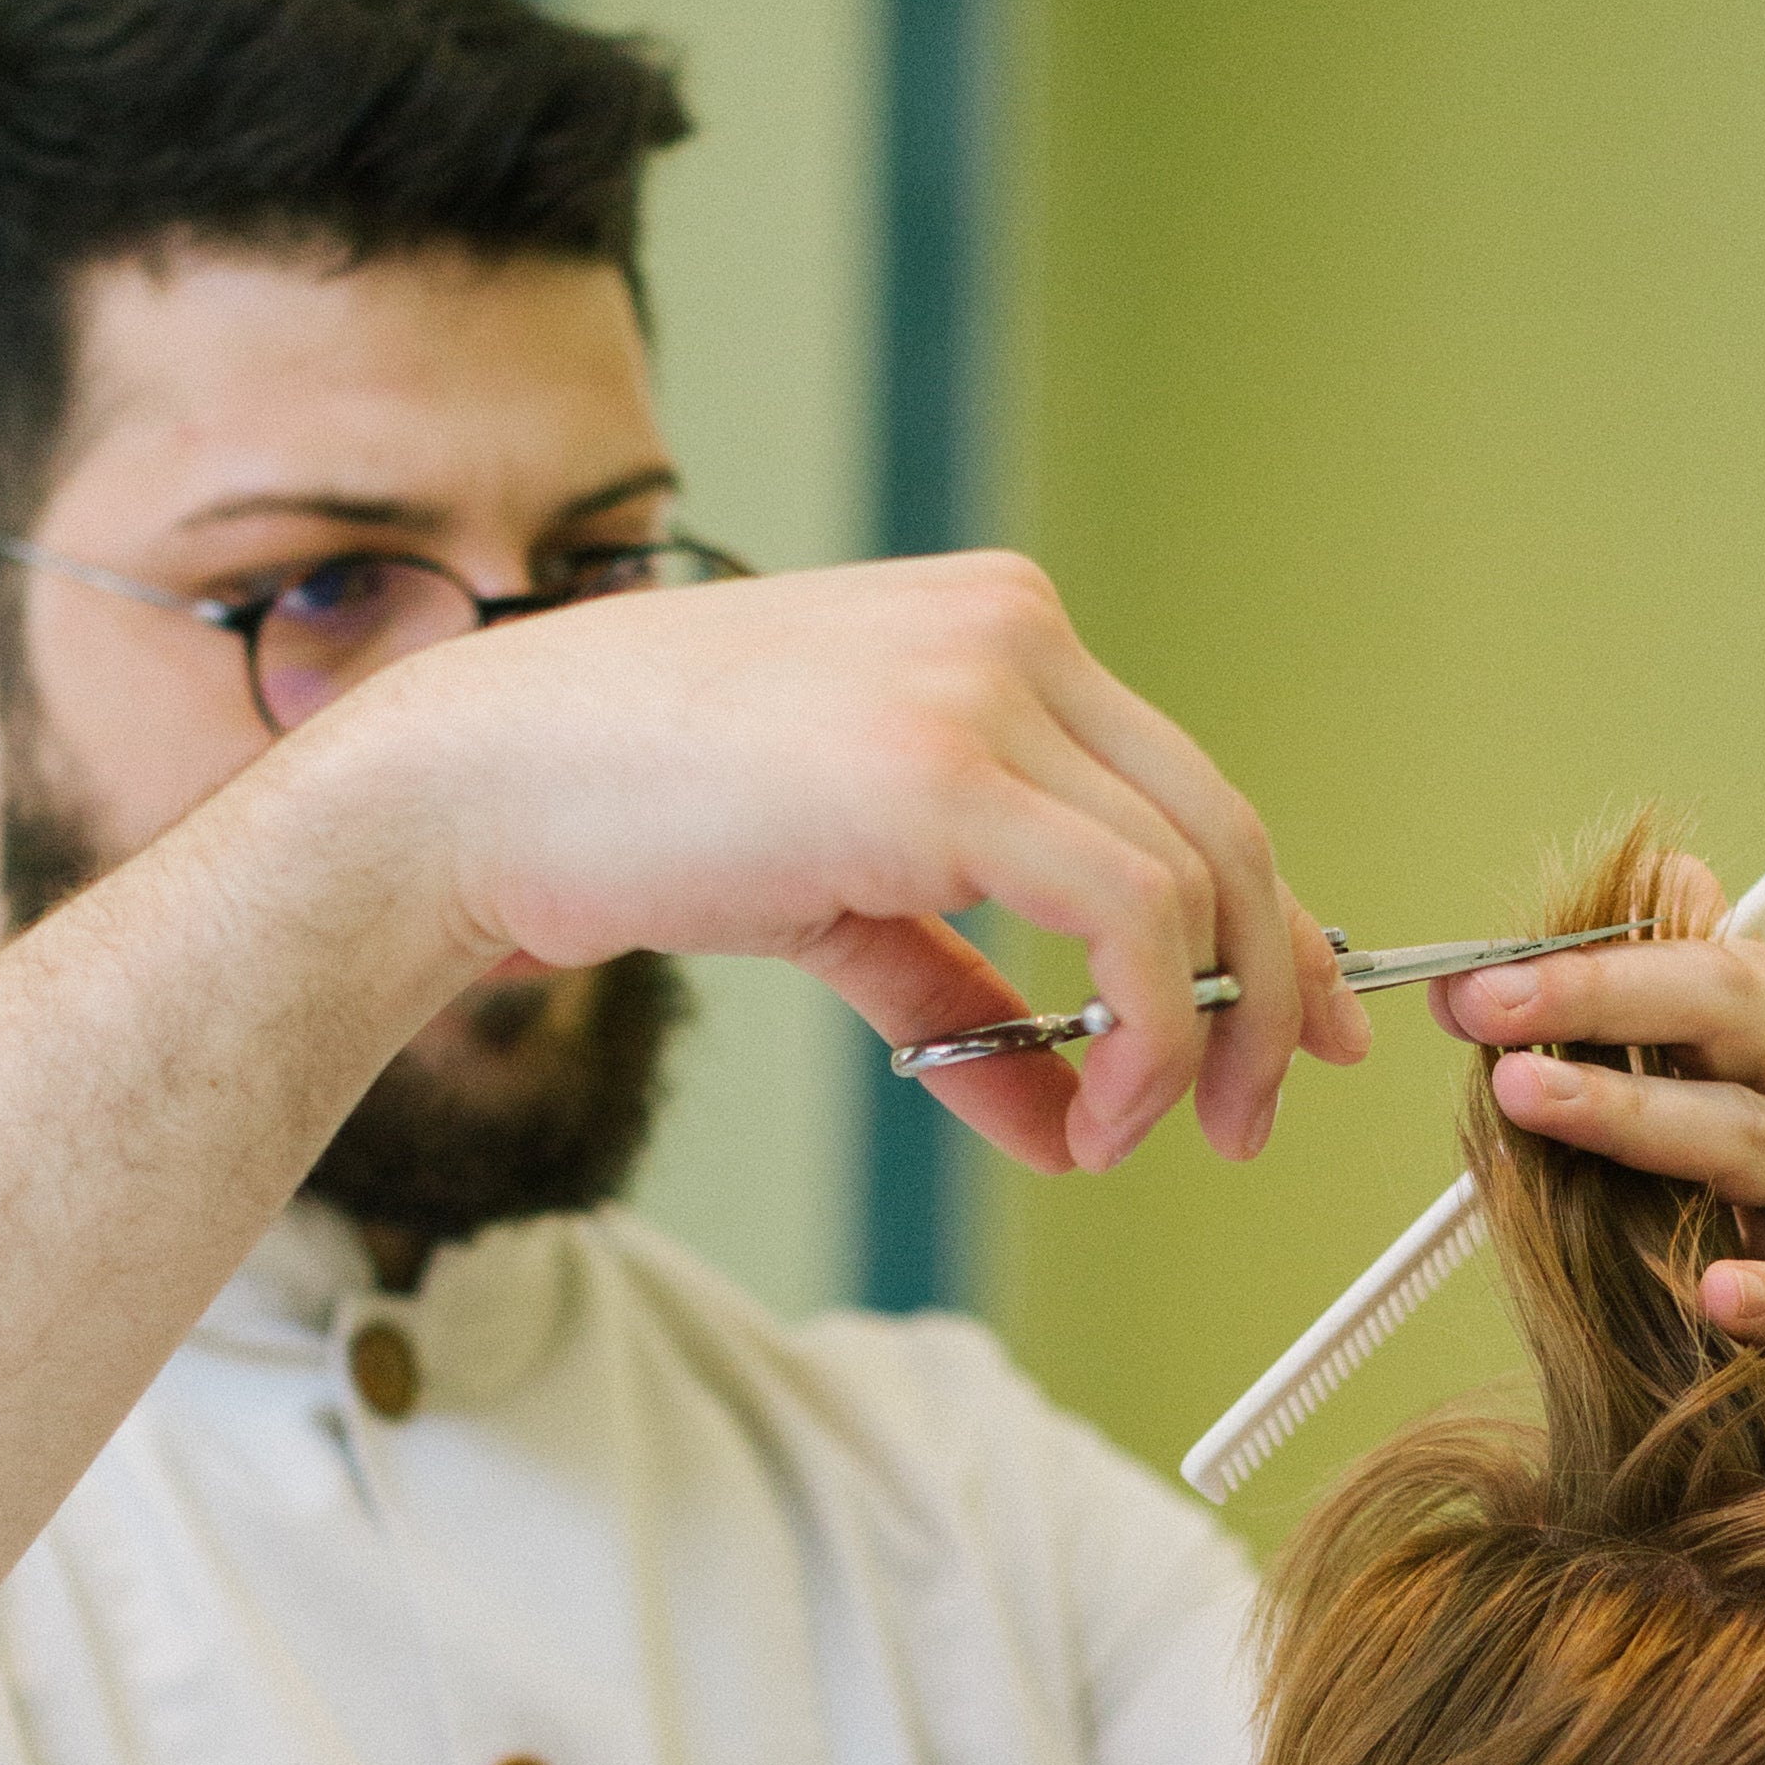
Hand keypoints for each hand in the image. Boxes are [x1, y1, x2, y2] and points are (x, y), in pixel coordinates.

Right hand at [332, 552, 1369, 1174]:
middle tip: (1244, 1117)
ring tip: (1132, 1136)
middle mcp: (1012, 631)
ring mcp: (981, 686)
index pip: (1184, 782)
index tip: (1290, 1026)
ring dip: (1195, 1039)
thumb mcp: (841, 905)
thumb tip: (1065, 1119)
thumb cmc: (629, 822)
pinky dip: (1150, 1028)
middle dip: (1266, 991)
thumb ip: (963, 997)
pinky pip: (1131, 914)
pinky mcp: (943, 768)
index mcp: (995, 628)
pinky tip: (1100, 1109)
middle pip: (1224, 826)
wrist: (475, 788)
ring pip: (1194, 878)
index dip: (1264, 919)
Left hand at [1434, 854, 1764, 1340]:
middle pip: (1733, 1013)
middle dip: (1599, 999)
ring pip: (1752, 1137)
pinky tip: (1719, 1295)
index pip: (1703, 958)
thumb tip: (1632, 882)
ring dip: (1632, 1114)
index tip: (1472, 980)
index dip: (1581, 959)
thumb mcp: (1724, 1079)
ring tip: (1532, 1102)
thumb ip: (1666, 999)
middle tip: (1489, 1008)